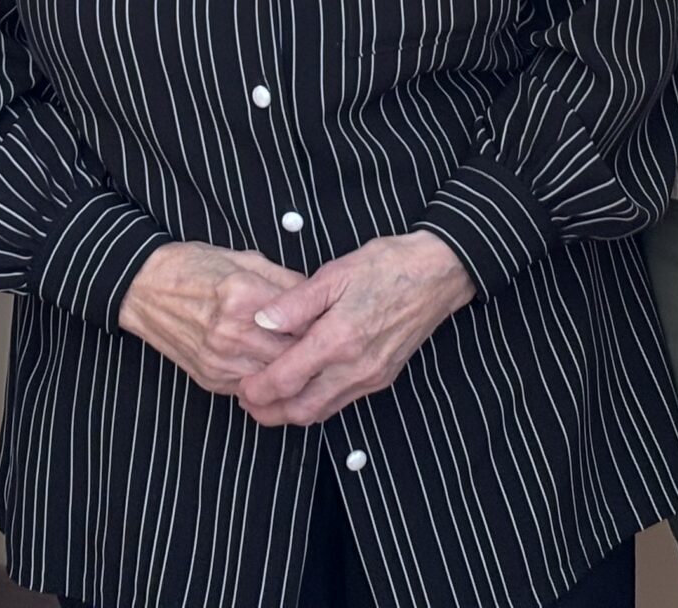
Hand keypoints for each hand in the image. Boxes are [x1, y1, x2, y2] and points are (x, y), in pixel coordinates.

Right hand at [118, 242, 308, 395]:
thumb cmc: (194, 267)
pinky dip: (265, 379)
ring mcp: (219, 360)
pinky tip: (272, 365)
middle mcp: (232, 332)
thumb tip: (317, 297)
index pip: (300, 321)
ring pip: (273, 378)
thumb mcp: (246, 259)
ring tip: (303, 357)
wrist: (144, 288)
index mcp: (244, 296)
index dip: (320, 323)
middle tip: (323, 343)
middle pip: (291, 356)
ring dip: (290, 370)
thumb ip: (284, 280)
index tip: (330, 321)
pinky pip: (251, 388)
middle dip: (311, 351)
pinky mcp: (210, 378)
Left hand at [236, 232, 475, 427]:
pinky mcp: (382, 377)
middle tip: (248, 402)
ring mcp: (371, 376)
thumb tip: (262, 320)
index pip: (287, 380)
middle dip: (270, 412)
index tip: (241, 388)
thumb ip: (296, 302)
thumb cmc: (388, 265)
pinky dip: (317, 403)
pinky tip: (305, 388)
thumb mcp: (336, 273)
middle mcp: (355, 366)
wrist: (437, 273)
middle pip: (302, 409)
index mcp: (339, 338)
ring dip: (292, 412)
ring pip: (323, 411)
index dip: (258, 390)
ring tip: (270, 400)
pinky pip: (342, 401)